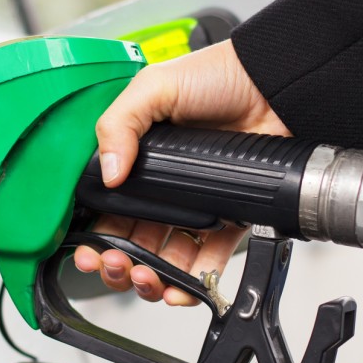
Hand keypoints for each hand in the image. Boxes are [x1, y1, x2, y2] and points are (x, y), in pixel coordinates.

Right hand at [72, 40, 290, 305]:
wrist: (273, 84)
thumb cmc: (217, 75)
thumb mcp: (154, 87)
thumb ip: (119, 124)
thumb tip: (108, 174)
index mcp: (135, 159)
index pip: (105, 208)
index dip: (93, 236)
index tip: (88, 254)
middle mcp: (161, 186)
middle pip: (130, 241)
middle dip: (117, 264)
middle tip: (116, 267)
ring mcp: (194, 204)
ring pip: (164, 257)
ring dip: (151, 277)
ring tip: (148, 279)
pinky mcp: (228, 216)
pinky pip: (207, 258)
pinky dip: (193, 279)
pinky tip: (182, 286)